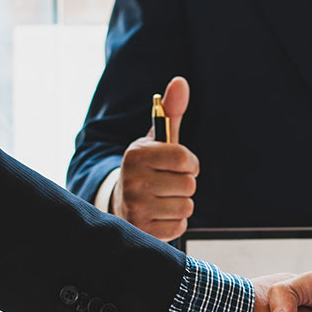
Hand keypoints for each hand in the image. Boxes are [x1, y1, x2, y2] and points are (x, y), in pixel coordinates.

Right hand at [110, 76, 198, 239]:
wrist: (121, 202)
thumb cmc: (148, 167)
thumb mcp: (157, 140)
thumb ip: (170, 111)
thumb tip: (180, 81)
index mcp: (136, 155)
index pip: (184, 159)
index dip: (190, 162)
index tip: (182, 164)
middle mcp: (132, 181)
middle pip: (189, 184)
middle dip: (184, 183)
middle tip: (167, 182)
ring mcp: (135, 208)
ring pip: (186, 206)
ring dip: (180, 203)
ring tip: (162, 198)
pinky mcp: (141, 230)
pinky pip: (179, 227)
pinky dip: (174, 221)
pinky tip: (159, 214)